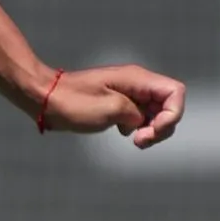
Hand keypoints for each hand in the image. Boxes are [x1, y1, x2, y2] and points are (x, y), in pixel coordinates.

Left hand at [41, 65, 185, 148]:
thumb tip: (141, 121)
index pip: (175, 92)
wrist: (44, 99)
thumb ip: (136, 114)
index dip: (173, 113)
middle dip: (162, 126)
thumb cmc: (72, 102)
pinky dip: (137, 128)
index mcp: (137, 79)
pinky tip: (121, 132)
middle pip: (168, 105)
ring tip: (135, 140)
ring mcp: (128, 95)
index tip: (153, 130)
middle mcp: (137, 85)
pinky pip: (139, 117)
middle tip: (140, 140)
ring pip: (155, 114)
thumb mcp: (109, 109)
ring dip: (151, 130)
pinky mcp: (118, 105)